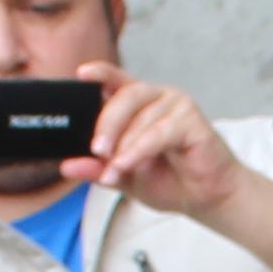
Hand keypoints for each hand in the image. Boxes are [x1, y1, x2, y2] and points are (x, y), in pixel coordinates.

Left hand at [69, 79, 239, 218]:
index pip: (116, 81)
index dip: (100, 73)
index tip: (81, 74)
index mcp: (139, 104)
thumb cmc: (170, 181)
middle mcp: (158, 98)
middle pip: (125, 96)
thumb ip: (97, 169)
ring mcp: (177, 106)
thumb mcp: (123, 177)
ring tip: (115, 171)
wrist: (206, 198)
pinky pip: (159, 131)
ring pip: (141, 117)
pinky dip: (140, 149)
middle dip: (106, 124)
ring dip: (124, 147)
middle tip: (97, 150)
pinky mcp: (193, 121)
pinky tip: (128, 164)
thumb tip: (66, 167)